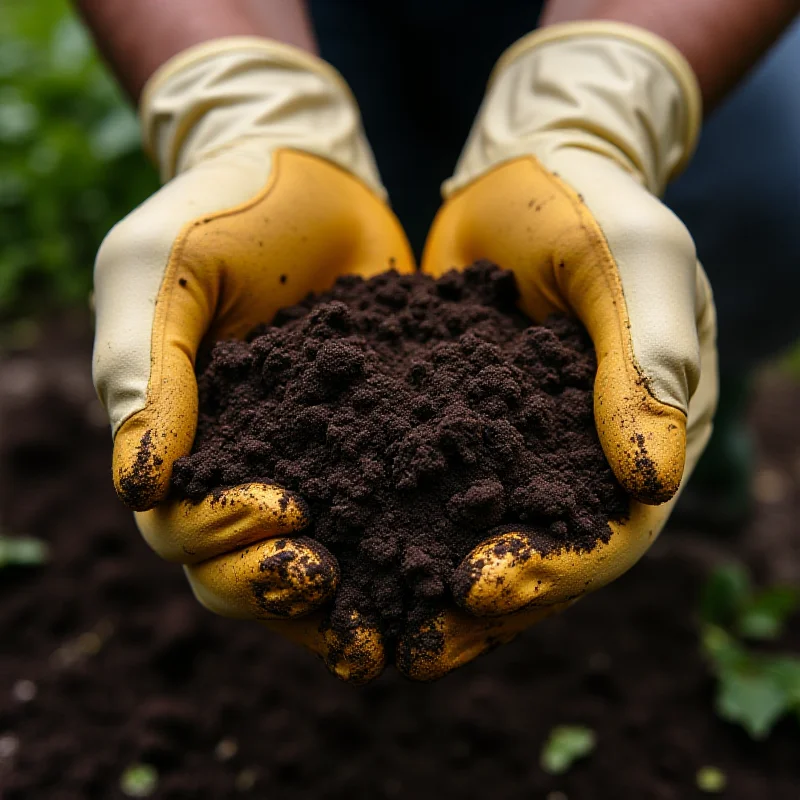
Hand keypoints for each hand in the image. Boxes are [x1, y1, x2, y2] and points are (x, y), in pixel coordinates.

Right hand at [93, 38, 413, 681]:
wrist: (305, 167)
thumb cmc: (219, 208)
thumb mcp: (161, 272)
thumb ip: (145, 373)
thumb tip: (140, 487)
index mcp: (185, 440)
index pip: (185, 526)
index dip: (224, 540)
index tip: (281, 515)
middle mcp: (247, 464)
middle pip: (249, 566)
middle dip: (285, 588)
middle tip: (336, 588)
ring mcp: (317, 457)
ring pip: (327, 553)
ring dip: (358, 593)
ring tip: (407, 620)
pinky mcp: (383, 436)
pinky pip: (395, 503)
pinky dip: (418, 540)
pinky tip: (460, 556)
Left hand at [400, 22, 717, 679]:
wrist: (532, 165)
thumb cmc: (593, 204)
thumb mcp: (633, 264)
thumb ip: (647, 364)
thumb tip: (653, 482)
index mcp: (636, 436)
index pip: (609, 535)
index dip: (553, 573)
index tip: (482, 590)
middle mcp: (573, 458)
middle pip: (537, 561)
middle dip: (476, 611)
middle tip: (408, 644)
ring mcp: (509, 447)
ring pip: (471, 538)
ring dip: (419, 586)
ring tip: (356, 619)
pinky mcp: (451, 424)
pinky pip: (419, 485)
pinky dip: (381, 520)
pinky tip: (327, 541)